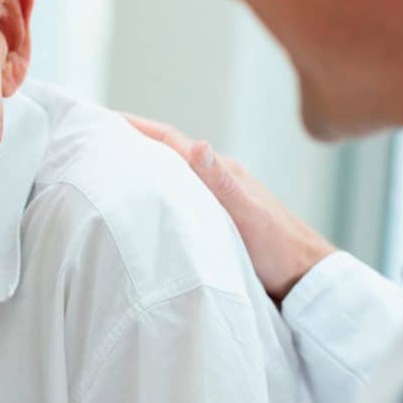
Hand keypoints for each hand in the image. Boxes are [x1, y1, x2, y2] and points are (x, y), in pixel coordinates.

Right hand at [125, 114, 335, 303]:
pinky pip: (179, 197)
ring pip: (172, 175)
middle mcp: (217, 180)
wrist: (306, 283)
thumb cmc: (281, 251)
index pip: (171, 141)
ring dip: (143, 168)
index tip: (104, 119)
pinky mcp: (217, 221)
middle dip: (132, 143)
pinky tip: (144, 205)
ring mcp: (217, 199)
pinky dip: (157, 193)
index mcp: (221, 172)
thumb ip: (222, 183)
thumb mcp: (247, 216)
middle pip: (167, 153)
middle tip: (96, 141)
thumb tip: (197, 144)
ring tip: (110, 169)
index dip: (137, 127)